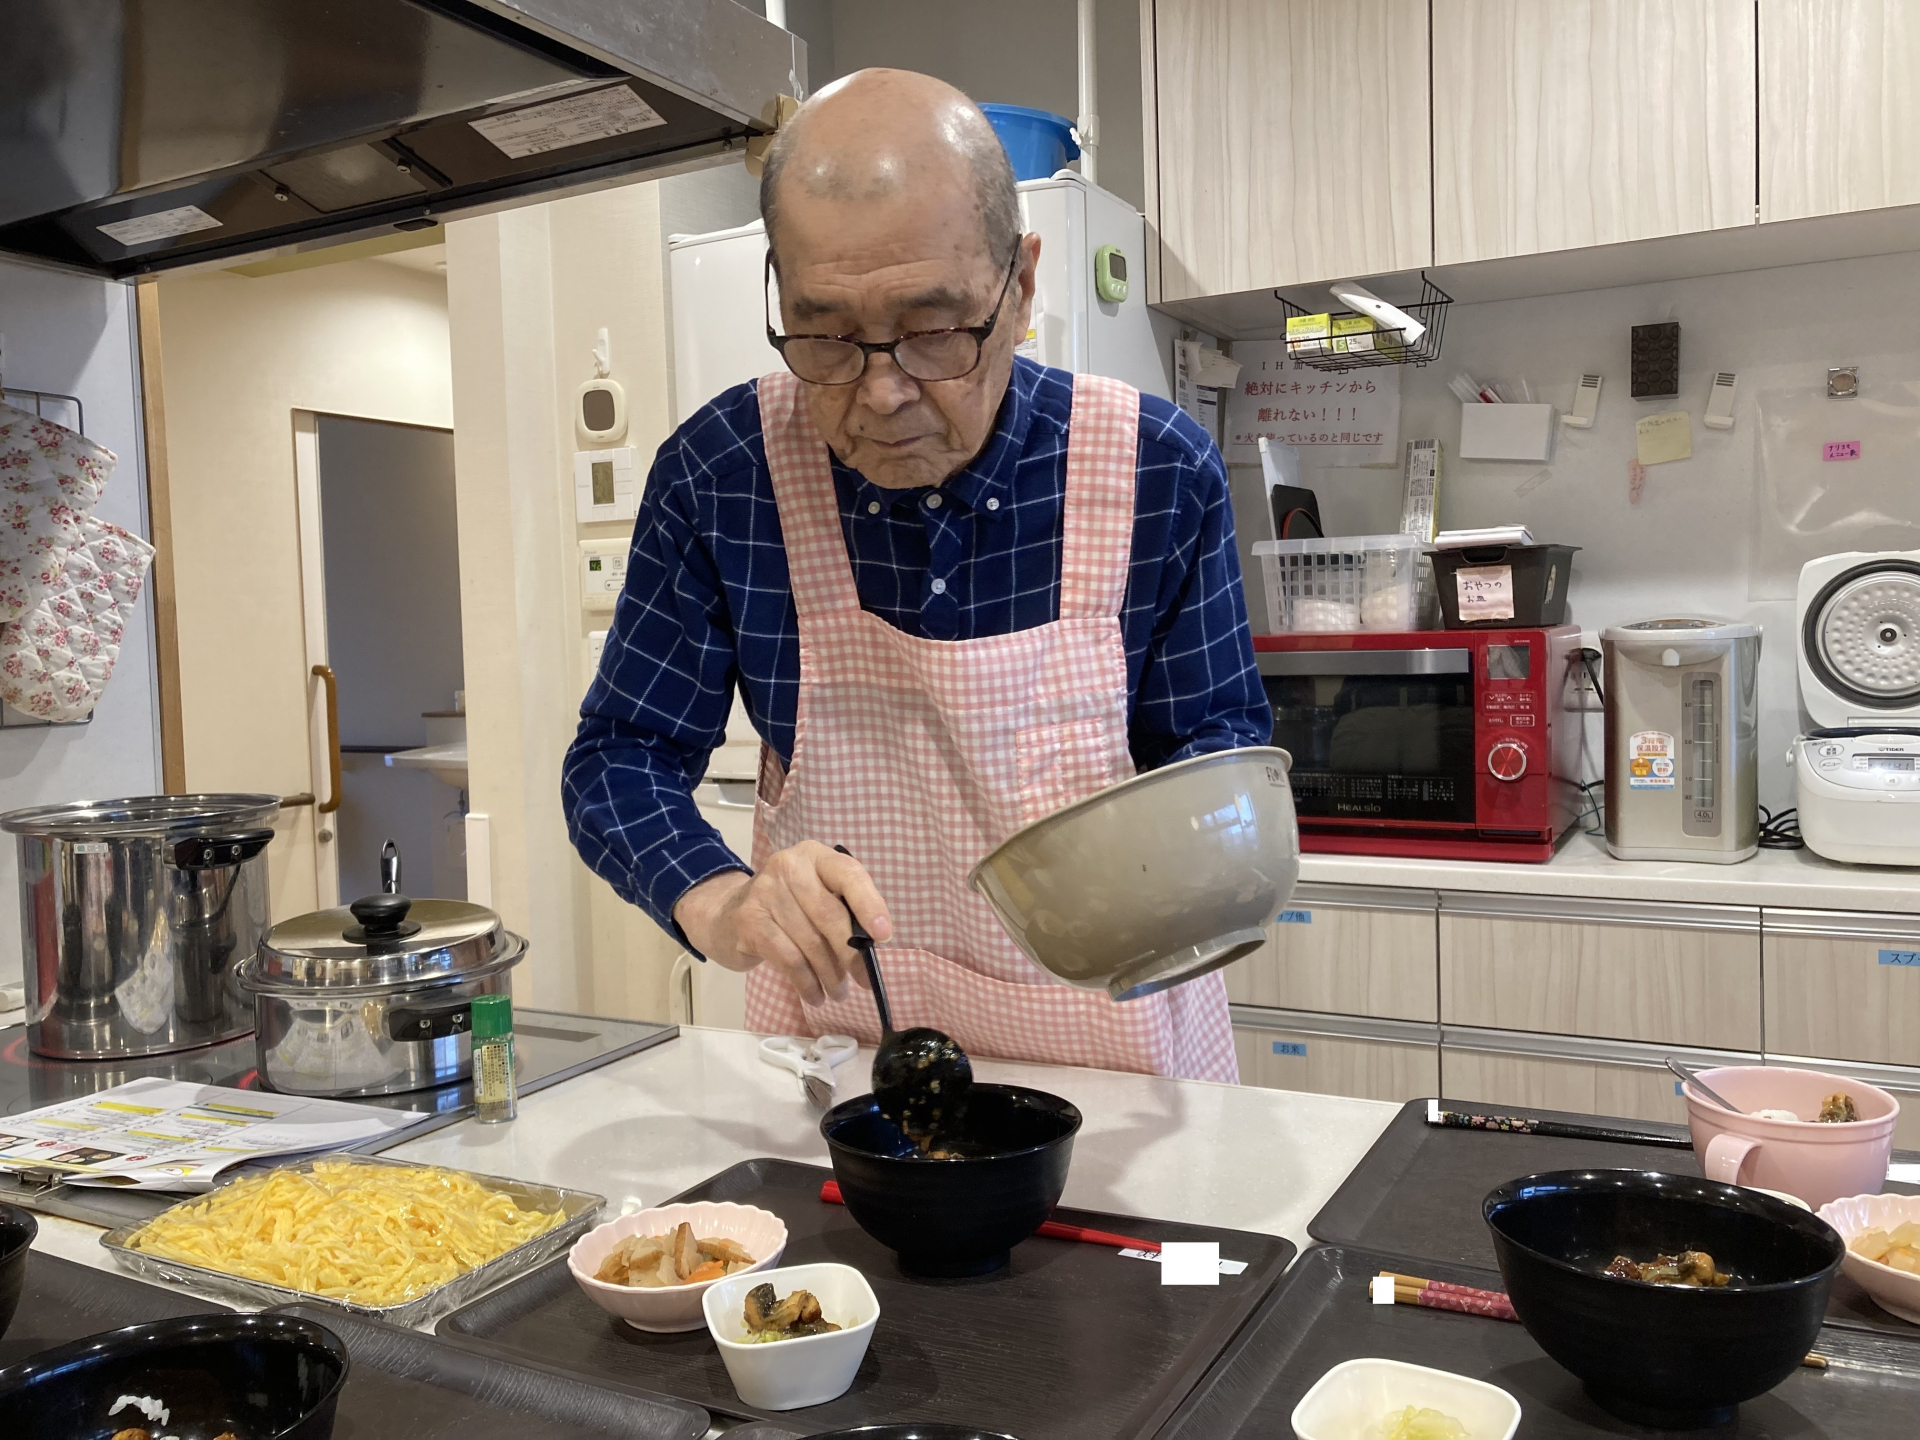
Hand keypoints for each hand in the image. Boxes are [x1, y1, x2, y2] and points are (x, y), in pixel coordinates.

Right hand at [673, 841, 892, 1004]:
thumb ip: (842, 910)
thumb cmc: (786, 908)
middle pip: (830, 915)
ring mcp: (765, 892)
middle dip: (851, 954)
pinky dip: (806, 983)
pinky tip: (814, 995)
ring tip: (838, 993)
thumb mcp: (815, 895)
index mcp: (815, 856)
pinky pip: (789, 959)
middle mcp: (789, 866)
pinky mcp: (749, 921)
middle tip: (864, 980)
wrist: (726, 914)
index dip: (870, 905)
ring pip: (810, 943)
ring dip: (829, 975)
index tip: (884, 936)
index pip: (849, 874)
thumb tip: (871, 948)